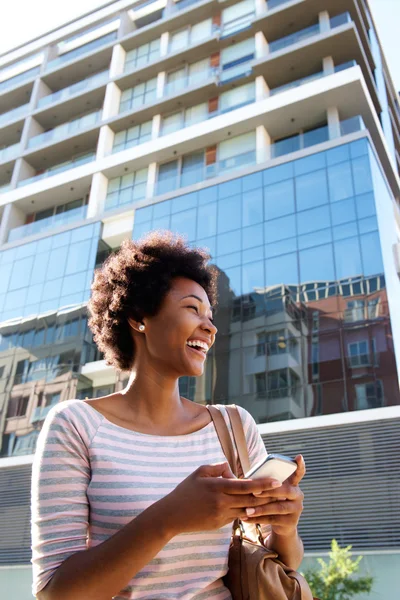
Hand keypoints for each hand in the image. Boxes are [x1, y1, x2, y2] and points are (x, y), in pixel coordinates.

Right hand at [160, 462, 282, 534]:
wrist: (172, 515)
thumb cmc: (185, 490)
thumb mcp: (199, 472)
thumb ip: (218, 468)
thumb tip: (232, 469)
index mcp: (218, 487)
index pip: (245, 485)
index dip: (263, 484)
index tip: (277, 481)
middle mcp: (222, 502)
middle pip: (251, 500)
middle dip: (268, 496)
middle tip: (284, 492)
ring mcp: (221, 515)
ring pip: (247, 511)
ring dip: (261, 507)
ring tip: (275, 502)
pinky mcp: (220, 525)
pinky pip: (237, 517)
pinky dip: (247, 513)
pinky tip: (258, 510)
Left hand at [243, 455, 305, 536]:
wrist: (281, 524)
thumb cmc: (272, 500)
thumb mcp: (271, 491)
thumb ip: (266, 483)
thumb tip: (248, 479)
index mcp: (293, 484)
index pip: (298, 472)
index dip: (299, 465)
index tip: (299, 456)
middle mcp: (298, 495)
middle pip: (286, 491)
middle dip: (269, 491)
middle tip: (254, 492)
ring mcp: (296, 509)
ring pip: (278, 507)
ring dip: (260, 509)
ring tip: (247, 510)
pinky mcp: (291, 522)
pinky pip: (272, 520)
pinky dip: (257, 519)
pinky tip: (246, 518)